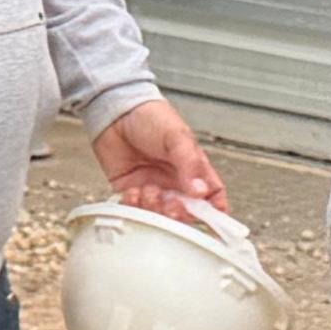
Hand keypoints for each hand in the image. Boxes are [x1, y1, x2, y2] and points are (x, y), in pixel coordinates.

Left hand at [93, 97, 232, 221]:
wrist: (116, 111)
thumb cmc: (150, 117)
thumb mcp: (177, 137)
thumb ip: (190, 164)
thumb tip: (200, 191)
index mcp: (193, 169)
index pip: (212, 196)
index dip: (215, 211)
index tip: (212, 218)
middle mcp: (174, 182)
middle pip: (186, 212)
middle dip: (179, 214)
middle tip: (171, 205)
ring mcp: (153, 187)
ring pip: (159, 215)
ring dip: (154, 208)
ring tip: (148, 190)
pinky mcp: (130, 190)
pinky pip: (134, 210)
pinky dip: (134, 206)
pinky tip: (132, 191)